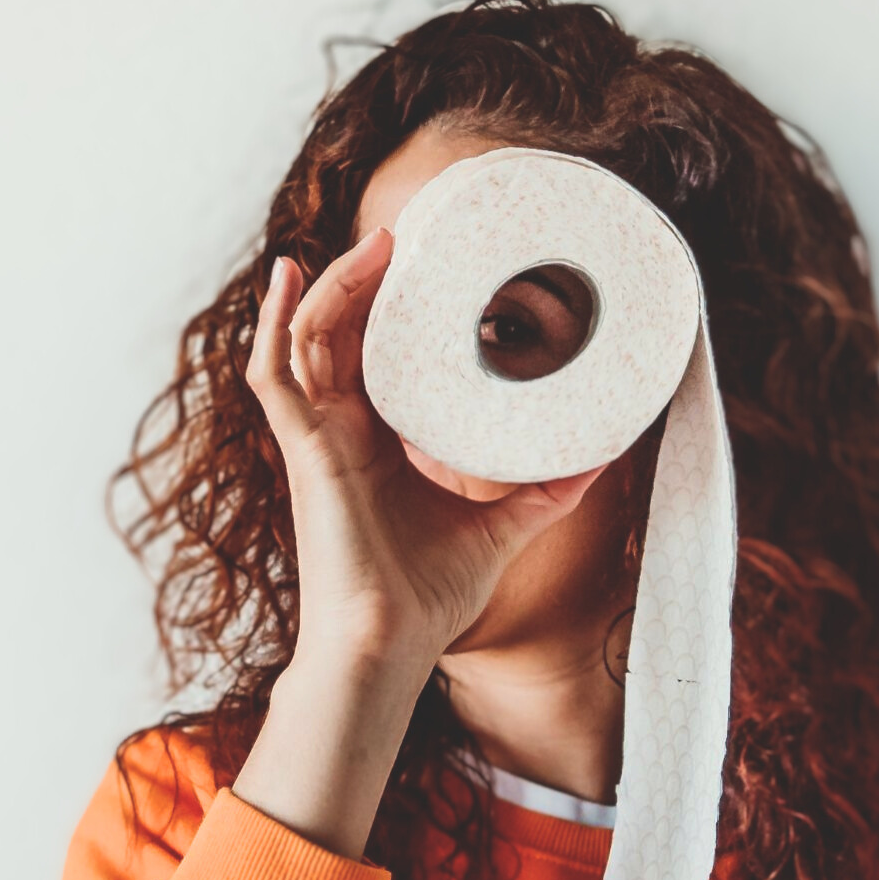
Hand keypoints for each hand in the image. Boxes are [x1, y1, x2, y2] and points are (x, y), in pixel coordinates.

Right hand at [246, 227, 606, 681]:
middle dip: (366, 278)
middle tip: (407, 233)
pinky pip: (274, 374)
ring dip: (336, 283)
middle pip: (341, 332)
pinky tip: (288, 277)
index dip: (390, 307)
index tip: (429, 263)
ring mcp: (315, 437)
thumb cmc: (427, 598)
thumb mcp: (504, 526)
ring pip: (308, 337)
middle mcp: (340, 430)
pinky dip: (275, 322)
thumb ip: (546, 488)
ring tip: (377, 241)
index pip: (374, 354)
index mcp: (376, 441)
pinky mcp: (302, 450)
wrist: (387, 646)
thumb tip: (604, 452)